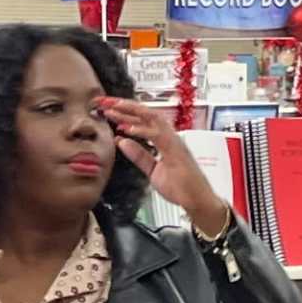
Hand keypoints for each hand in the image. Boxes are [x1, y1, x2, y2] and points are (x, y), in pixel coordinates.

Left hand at [100, 94, 228, 234]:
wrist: (197, 201)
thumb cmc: (181, 186)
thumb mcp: (152, 170)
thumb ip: (138, 155)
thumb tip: (122, 142)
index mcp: (164, 139)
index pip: (142, 119)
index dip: (124, 112)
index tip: (107, 110)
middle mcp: (170, 136)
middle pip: (145, 113)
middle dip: (124, 105)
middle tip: (104, 101)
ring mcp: (174, 141)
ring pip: (151, 118)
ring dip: (131, 111)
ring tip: (113, 108)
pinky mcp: (176, 150)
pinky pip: (157, 135)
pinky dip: (141, 131)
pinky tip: (126, 129)